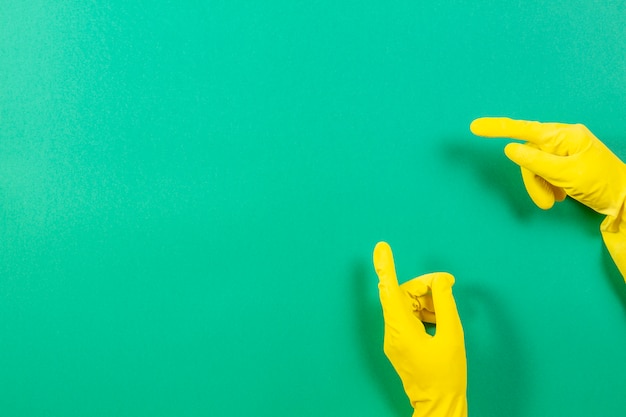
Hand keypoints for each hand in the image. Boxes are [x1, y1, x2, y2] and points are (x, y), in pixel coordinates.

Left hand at [373, 242, 466, 416]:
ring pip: (406, 306)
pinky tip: (440, 321)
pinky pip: (408, 318)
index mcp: (401, 329)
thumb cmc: (446, 374)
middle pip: (402, 295)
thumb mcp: (452, 335)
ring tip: (446, 314)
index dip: (386, 266)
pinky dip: (424, 314)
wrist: (439, 404)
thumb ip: (446, 304)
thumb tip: (441, 281)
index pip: (390, 290)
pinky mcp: (398, 344)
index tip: (382, 247)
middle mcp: (392, 332)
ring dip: (427, 302)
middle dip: (424, 287)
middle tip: (447, 285)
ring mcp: (393, 339)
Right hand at [470, 117, 625, 221]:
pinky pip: (543, 172)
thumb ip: (536, 162)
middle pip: (527, 155)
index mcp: (564, 135)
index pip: (524, 128)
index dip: (497, 128)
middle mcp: (562, 139)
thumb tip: (510, 149)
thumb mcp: (567, 174)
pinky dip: (546, 186)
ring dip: (539, 187)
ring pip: (533, 167)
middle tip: (544, 202)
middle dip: (532, 180)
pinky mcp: (563, 164)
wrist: (625, 199)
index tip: (474, 127)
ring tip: (552, 202)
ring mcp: (562, 151)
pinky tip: (558, 196)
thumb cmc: (601, 183)